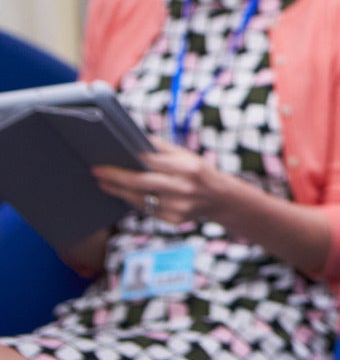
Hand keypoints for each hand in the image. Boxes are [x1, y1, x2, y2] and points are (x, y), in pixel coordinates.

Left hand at [94, 141, 242, 225]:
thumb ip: (164, 149)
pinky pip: (147, 209)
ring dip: (118, 191)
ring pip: (139, 199)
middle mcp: (184, 189)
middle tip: (97, 171)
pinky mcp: (175, 219)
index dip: (130, 160)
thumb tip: (136, 139)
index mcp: (189, 168)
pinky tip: (123, 194)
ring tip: (104, 183)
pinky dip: (133, 201)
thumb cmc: (201, 173)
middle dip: (116, 177)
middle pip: (141, 183)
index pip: (153, 162)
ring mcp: (179, 207)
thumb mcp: (189, 156)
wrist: (222, 200)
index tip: (110, 157)